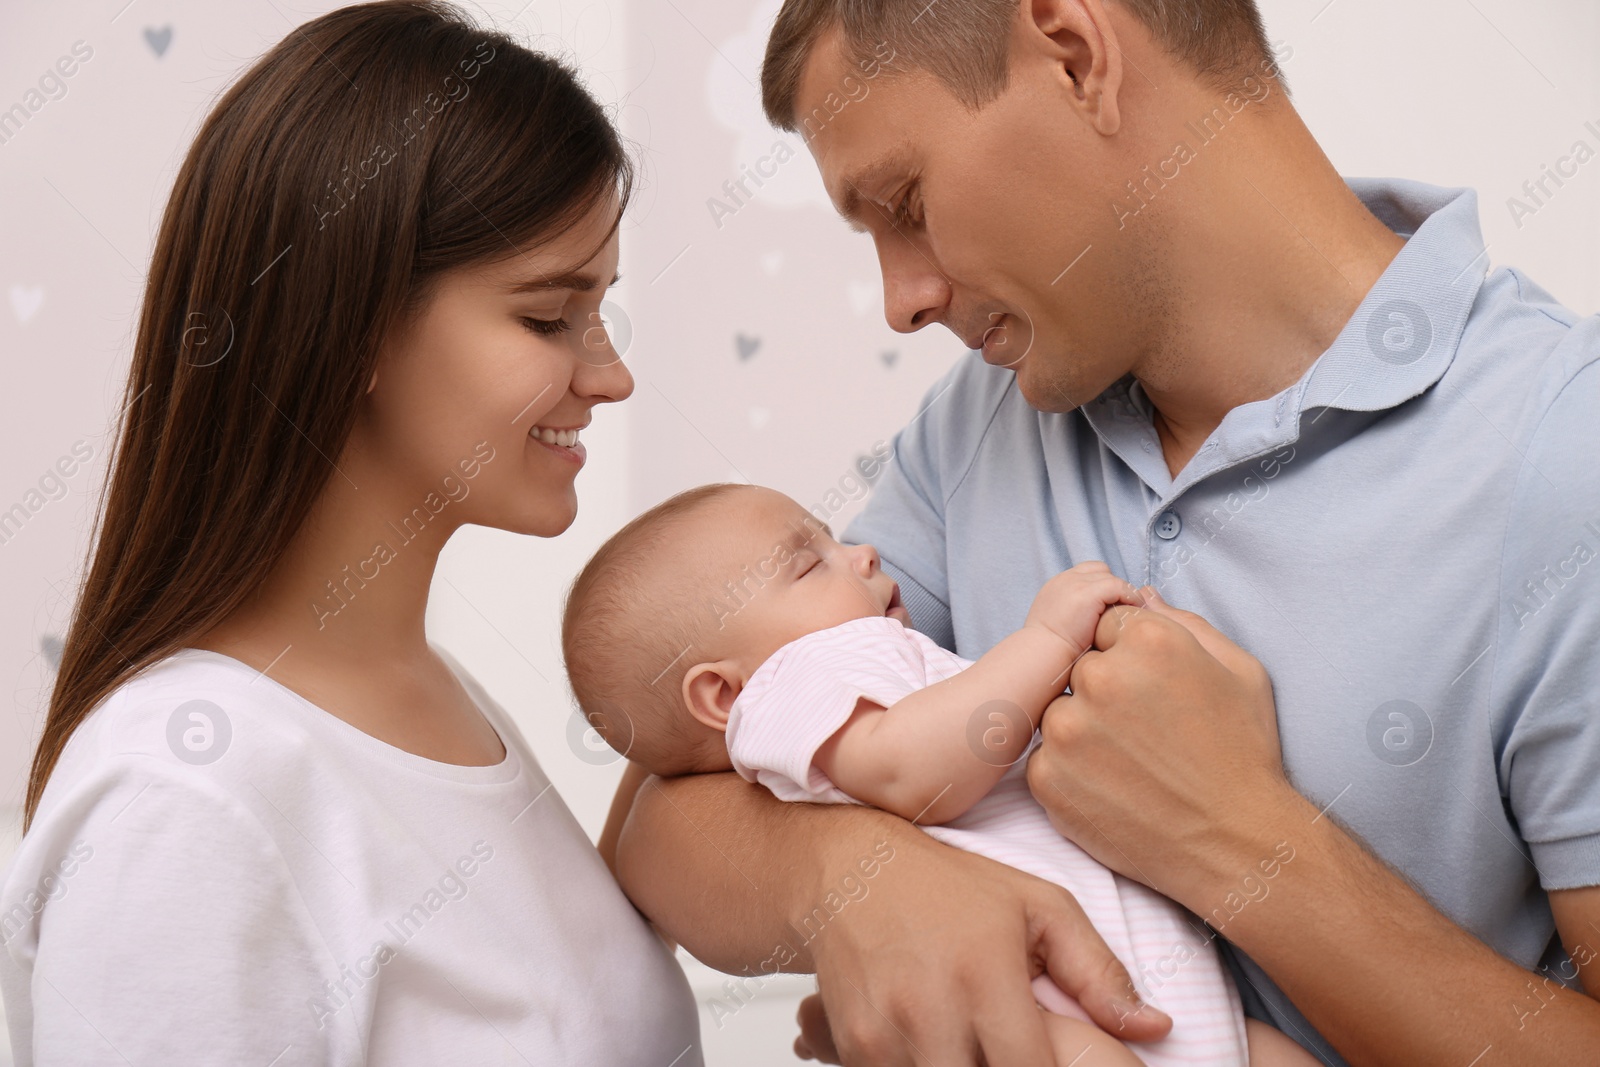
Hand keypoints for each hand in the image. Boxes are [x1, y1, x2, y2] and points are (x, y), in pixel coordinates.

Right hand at [802, 826, 1170, 1065]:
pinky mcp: (855, 1046)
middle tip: (1010, 1047)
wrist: (849, 871)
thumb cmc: (948, 887)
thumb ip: (1097, 972)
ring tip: (975, 1044)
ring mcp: (886, 1032)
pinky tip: (937, 1046)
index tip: (1049, 1062)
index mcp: (986, 973)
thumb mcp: (1037, 906)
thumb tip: (1156, 1028)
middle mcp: (931, 1006)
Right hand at [1023, 561, 1144, 660]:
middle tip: (1124, 611)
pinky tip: (1135, 614)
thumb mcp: (1056, 624)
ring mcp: (1075, 584)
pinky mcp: (1087, 593)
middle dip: (1113, 589)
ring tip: (1134, 614)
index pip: (1087, 572)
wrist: (1040, 655)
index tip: (1111, 606)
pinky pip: (1120, 587)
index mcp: (1056, 586)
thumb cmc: (1049, 651)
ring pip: (1112, 579)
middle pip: (1101, 571)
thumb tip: (1094, 621)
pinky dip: (1130, 598)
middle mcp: (1065, 579)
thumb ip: (1072, 614)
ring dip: (1124, 595)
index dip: (1102, 586)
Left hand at [1026, 586, 1289, 899]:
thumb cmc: (1244, 754)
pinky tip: (1116, 787)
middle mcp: (1100, 678)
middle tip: (1146, 732)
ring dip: (1084, 730)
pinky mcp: (1047, 778)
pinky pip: (1045, 758)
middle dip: (1105, 692)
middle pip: (1080, 667)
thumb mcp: (1238, 670)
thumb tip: (1139, 595)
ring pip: (1059, 712)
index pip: (1108, 626)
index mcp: (1147, 640)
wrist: (1236, 844)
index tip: (1154, 692)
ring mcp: (1067, 731)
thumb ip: (1183, 622)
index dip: (1130, 658)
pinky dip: (1071, 772)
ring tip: (1132, 762)